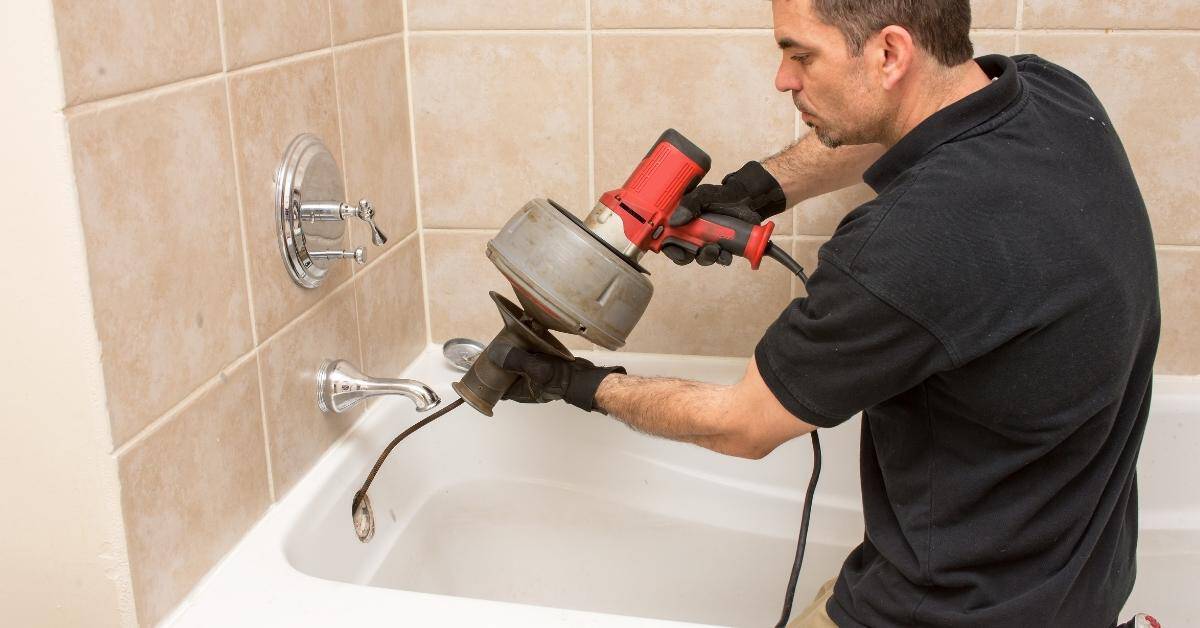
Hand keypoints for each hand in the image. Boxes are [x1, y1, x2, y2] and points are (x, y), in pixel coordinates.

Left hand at [488, 343, 625, 412]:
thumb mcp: (535, 368)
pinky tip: (524, 340)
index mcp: (520, 391)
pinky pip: (528, 359)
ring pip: (516, 366)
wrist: (582, 376)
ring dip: (511, 355)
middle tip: (493, 348)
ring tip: (505, 341)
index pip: (497, 386)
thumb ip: (515, 360)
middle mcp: (526, 386)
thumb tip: (495, 353)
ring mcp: (534, 377)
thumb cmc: (561, 378)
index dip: (488, 376)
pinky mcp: (543, 368)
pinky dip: (524, 350)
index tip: (482, 363)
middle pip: (505, 374)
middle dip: (498, 363)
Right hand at [664, 161, 786, 265]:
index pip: (668, 239)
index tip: (679, 252)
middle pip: (683, 253)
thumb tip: (674, 221)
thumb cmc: (724, 195)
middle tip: (700, 250)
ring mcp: (708, 242)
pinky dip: (723, 259)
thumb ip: (689, 204)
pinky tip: (727, 254)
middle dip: (690, 256)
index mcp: (683, 221)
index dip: (670, 248)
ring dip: (708, 257)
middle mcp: (693, 234)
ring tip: (717, 250)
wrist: (749, 199)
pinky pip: (720, 259)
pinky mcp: (723, 248)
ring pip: (702, 258)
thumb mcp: (704, 195)